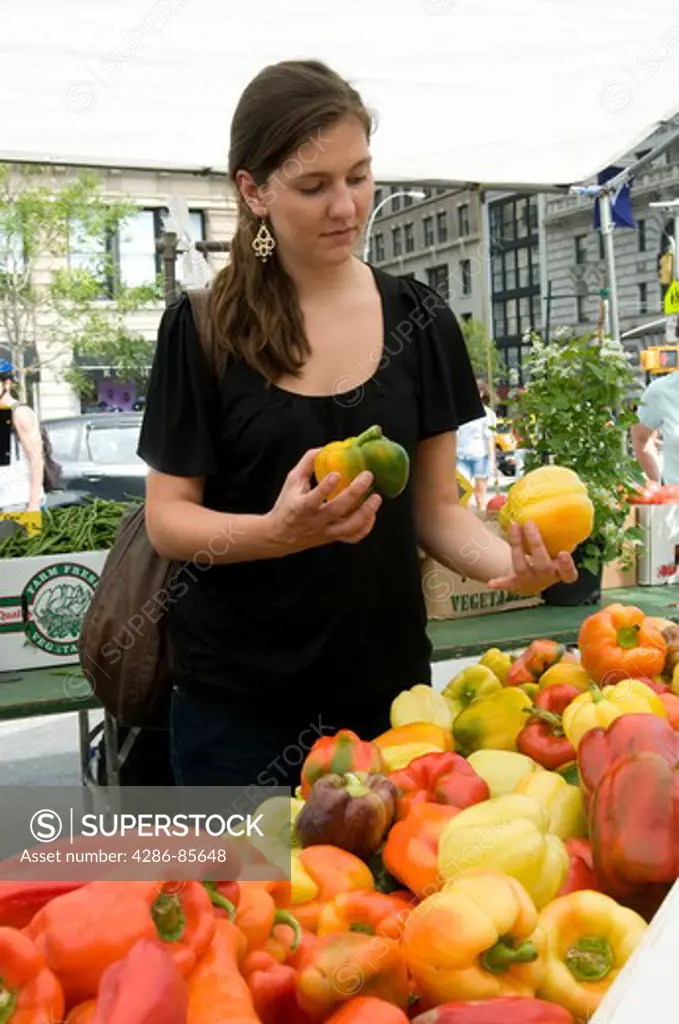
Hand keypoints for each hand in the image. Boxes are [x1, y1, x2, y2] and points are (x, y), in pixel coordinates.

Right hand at [267, 447, 381, 554]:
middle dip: (354, 493)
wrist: (280, 536)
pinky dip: (365, 527)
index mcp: (300, 507)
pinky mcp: (333, 538)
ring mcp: (325, 532)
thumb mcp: (292, 481)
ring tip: (376, 498)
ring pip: (349, 527)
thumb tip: (325, 448)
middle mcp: (314, 521)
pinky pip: (353, 537)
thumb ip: (307, 464)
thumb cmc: (287, 505)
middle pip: (336, 510)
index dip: (325, 487)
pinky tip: (371, 514)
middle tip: (368, 476)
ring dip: (366, 513)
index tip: (337, 474)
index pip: (312, 499)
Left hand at [487, 520, 578, 595]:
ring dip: (516, 545)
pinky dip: (500, 583)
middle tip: (529, 523)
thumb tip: (558, 508)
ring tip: (513, 525)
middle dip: (535, 543)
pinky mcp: (515, 583)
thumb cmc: (548, 560)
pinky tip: (492, 583)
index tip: (563, 553)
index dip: (567, 565)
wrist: (532, 581)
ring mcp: (530, 581)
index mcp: (561, 572)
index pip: (569, 573)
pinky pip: (507, 583)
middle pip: (543, 564)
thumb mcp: (557, 553)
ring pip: (522, 566)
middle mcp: (546, 577)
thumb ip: (559, 538)